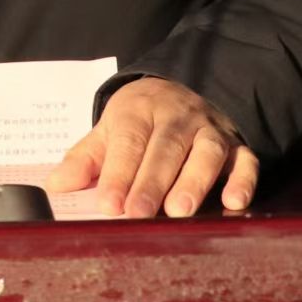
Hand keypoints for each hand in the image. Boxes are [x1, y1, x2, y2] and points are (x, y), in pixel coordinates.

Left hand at [45, 76, 257, 217]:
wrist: (180, 88)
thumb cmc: (139, 121)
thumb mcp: (108, 130)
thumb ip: (84, 159)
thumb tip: (56, 185)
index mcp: (139, 109)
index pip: (129, 140)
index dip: (119, 173)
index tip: (108, 204)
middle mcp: (177, 116)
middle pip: (166, 147)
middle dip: (152, 182)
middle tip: (139, 213)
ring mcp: (209, 129)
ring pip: (205, 152)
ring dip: (194, 181)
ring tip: (180, 211)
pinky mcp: (236, 144)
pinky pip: (245, 160)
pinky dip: (242, 180)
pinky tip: (233, 202)